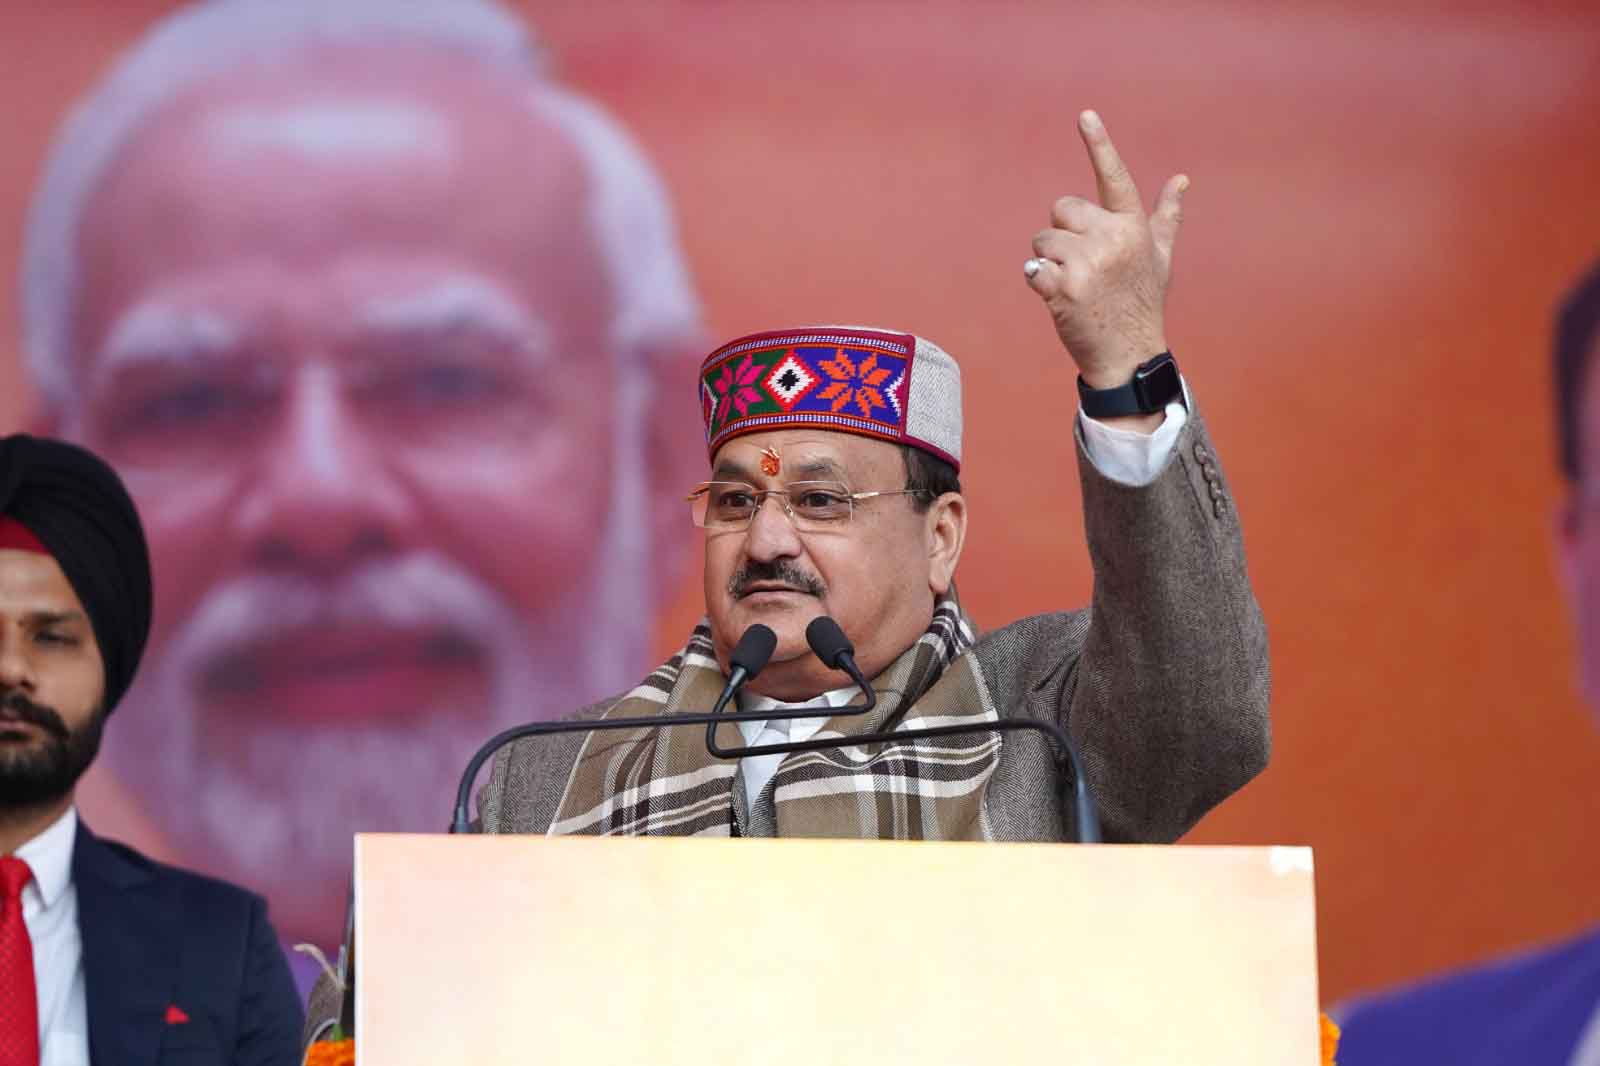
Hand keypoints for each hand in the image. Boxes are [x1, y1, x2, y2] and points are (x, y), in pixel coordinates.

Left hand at [1025, 110, 1186, 390]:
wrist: (1129, 354)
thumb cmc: (1141, 303)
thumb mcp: (1159, 258)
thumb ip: (1166, 217)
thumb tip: (1182, 180)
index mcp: (1133, 228)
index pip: (1114, 178)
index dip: (1099, 144)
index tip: (1085, 115)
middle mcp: (1113, 239)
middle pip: (1061, 210)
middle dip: (1063, 234)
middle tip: (1082, 266)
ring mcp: (1088, 264)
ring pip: (1043, 240)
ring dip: (1049, 262)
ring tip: (1075, 286)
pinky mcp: (1063, 288)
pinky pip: (1033, 268)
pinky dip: (1038, 282)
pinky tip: (1059, 299)